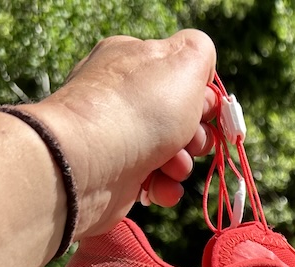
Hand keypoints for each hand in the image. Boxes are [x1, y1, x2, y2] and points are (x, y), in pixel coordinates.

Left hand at [29, 30, 218, 239]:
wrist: (87, 165)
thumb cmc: (139, 109)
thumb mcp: (182, 61)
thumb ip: (200, 51)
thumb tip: (201, 65)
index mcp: (135, 60)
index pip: (182, 76)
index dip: (203, 98)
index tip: (207, 113)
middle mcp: (123, 95)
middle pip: (181, 118)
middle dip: (196, 136)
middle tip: (190, 142)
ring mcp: (118, 137)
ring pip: (171, 153)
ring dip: (182, 165)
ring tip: (171, 168)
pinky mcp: (116, 174)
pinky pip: (153, 181)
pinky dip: (163, 187)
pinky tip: (159, 188)